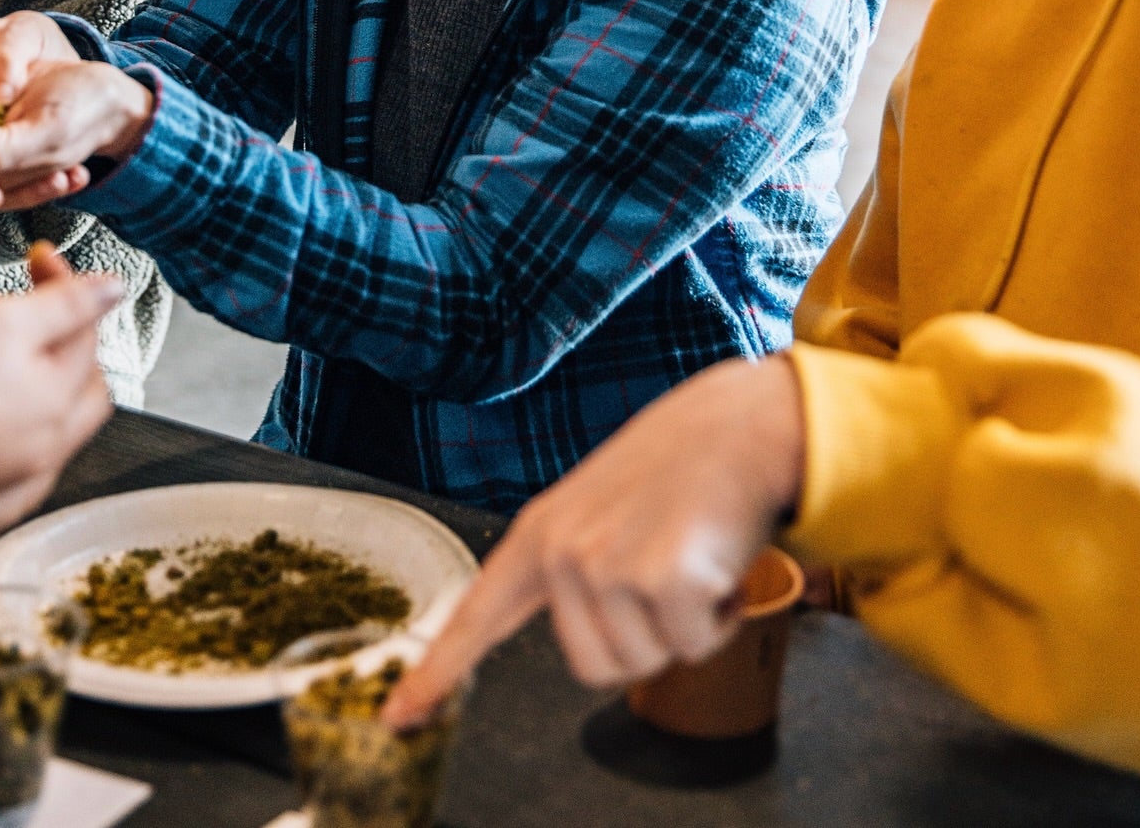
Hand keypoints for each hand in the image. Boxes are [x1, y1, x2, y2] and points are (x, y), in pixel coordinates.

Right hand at [0, 243, 120, 557]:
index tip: (38, 256)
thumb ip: (67, 305)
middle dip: (66, 340)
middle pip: (79, 384)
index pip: (85, 330)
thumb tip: (116, 289)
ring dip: (36, 381)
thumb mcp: (3, 322)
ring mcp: (10, 478)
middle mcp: (46, 447)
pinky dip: (6, 421)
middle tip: (29, 310)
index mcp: (61, 400)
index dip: (65, 283)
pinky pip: (8, 454)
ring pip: (46, 420)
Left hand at [384, 356, 805, 728]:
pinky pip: (692, 647)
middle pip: (592, 665)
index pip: (477, 613)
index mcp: (540, 534)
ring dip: (683, 625)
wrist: (739, 424)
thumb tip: (586, 637)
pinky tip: (717, 559)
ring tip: (691, 555)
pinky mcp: (660, 578)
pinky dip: (718, 617)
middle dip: (642, 636)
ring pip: (643, 662)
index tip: (400, 715)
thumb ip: (577, 566)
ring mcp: (607, 564)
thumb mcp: (603, 508)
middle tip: (666, 569)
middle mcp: (562, 551)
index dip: (438, 671)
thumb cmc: (682, 468)